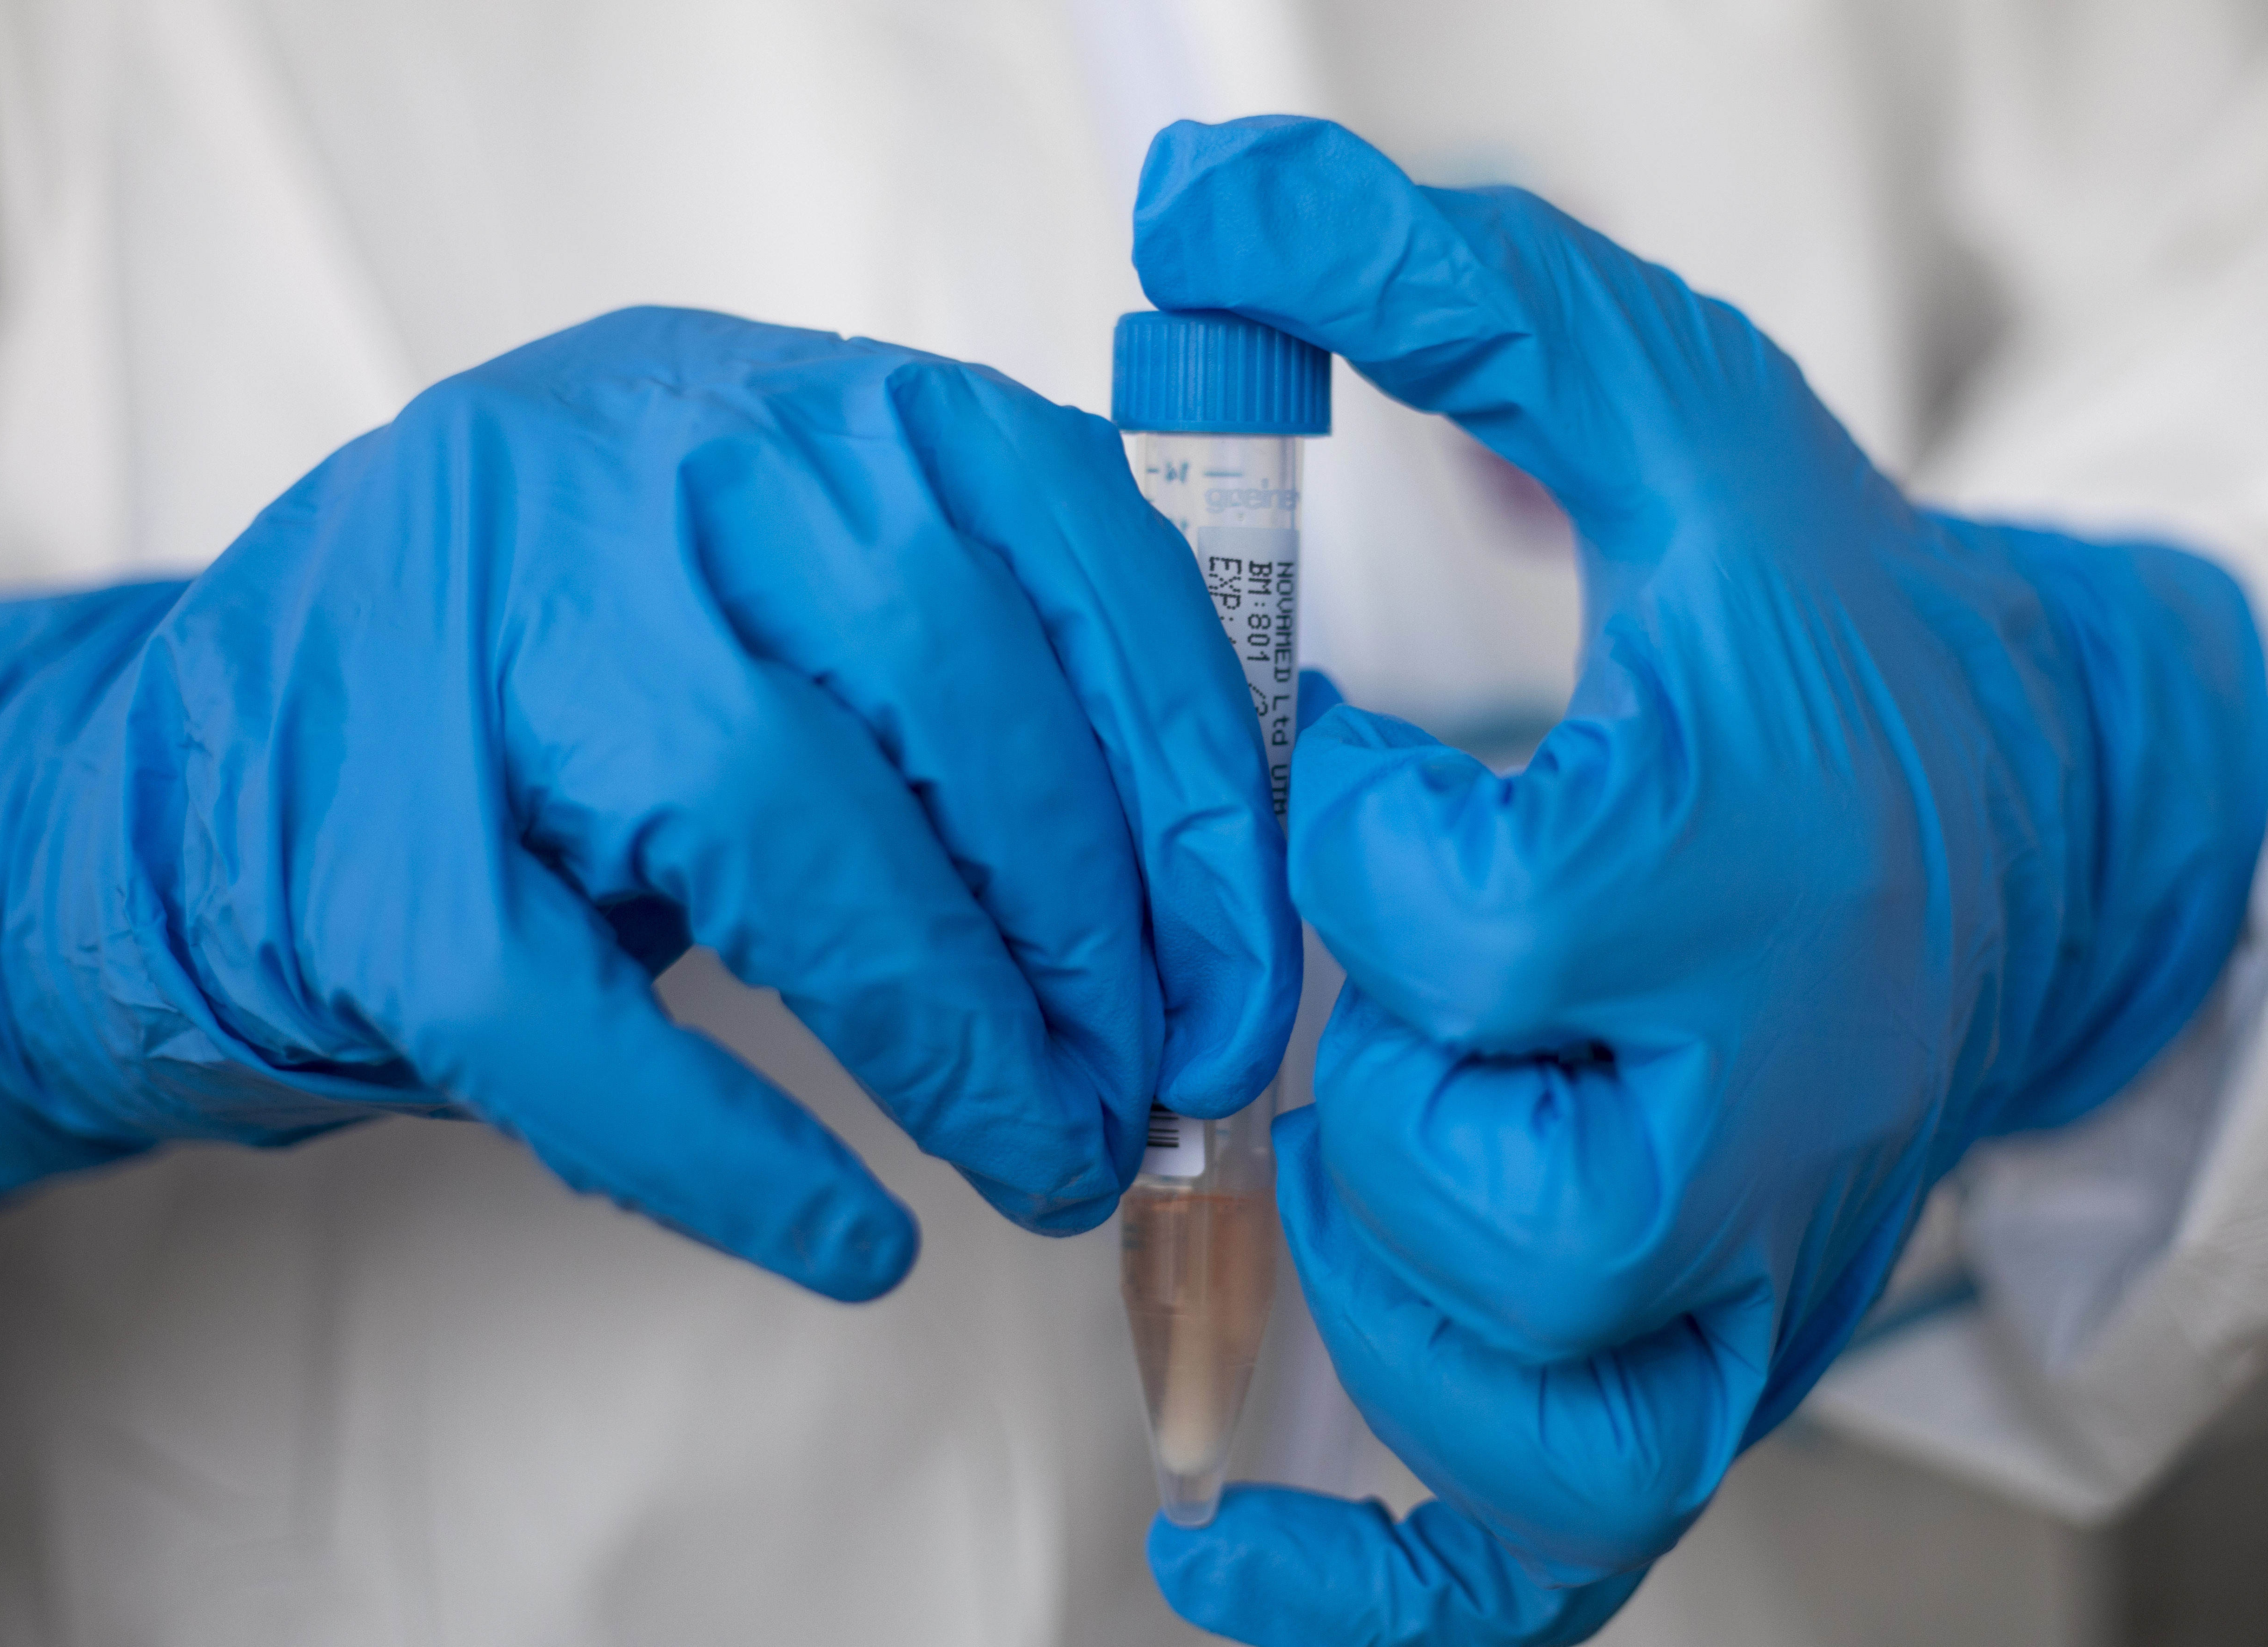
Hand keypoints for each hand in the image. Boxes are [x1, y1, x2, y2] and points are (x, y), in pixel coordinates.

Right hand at [0, 308, 1297, 1301]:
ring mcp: (465, 645)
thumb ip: (988, 681)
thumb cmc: (571, 712)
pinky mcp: (354, 850)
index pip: (1061, 534)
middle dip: (1087, 925)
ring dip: (948, 1034)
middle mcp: (618, 470)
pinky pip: (579, 1025)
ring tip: (1040, 1163)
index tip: (1249, 972)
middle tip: (1146, 1091)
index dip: (1190, 776)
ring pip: (776, 832)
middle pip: (936, 684)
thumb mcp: (781, 616)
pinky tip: (855, 1243)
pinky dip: (738, 1160)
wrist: (227, 777)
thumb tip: (1227, 882)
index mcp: (768, 402)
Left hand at [1133, 117, 2267, 1640]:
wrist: (2004, 811)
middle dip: (1358, 1080)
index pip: (1462, 913)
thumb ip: (1435, 290)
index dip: (1343, 837)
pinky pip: (1545, 1557)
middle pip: (1488, 1188)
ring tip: (1361, 1129)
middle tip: (1368, 981)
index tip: (1361, 778)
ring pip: (1511, 1380)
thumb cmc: (1803, 625)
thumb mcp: (1645, 410)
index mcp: (1738, 859)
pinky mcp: (1711, 1367)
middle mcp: (1761, 1096)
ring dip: (1367, 1267)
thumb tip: (1196, 193)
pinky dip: (1370, 1595)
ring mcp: (1739, 1265)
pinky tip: (1216, 1554)